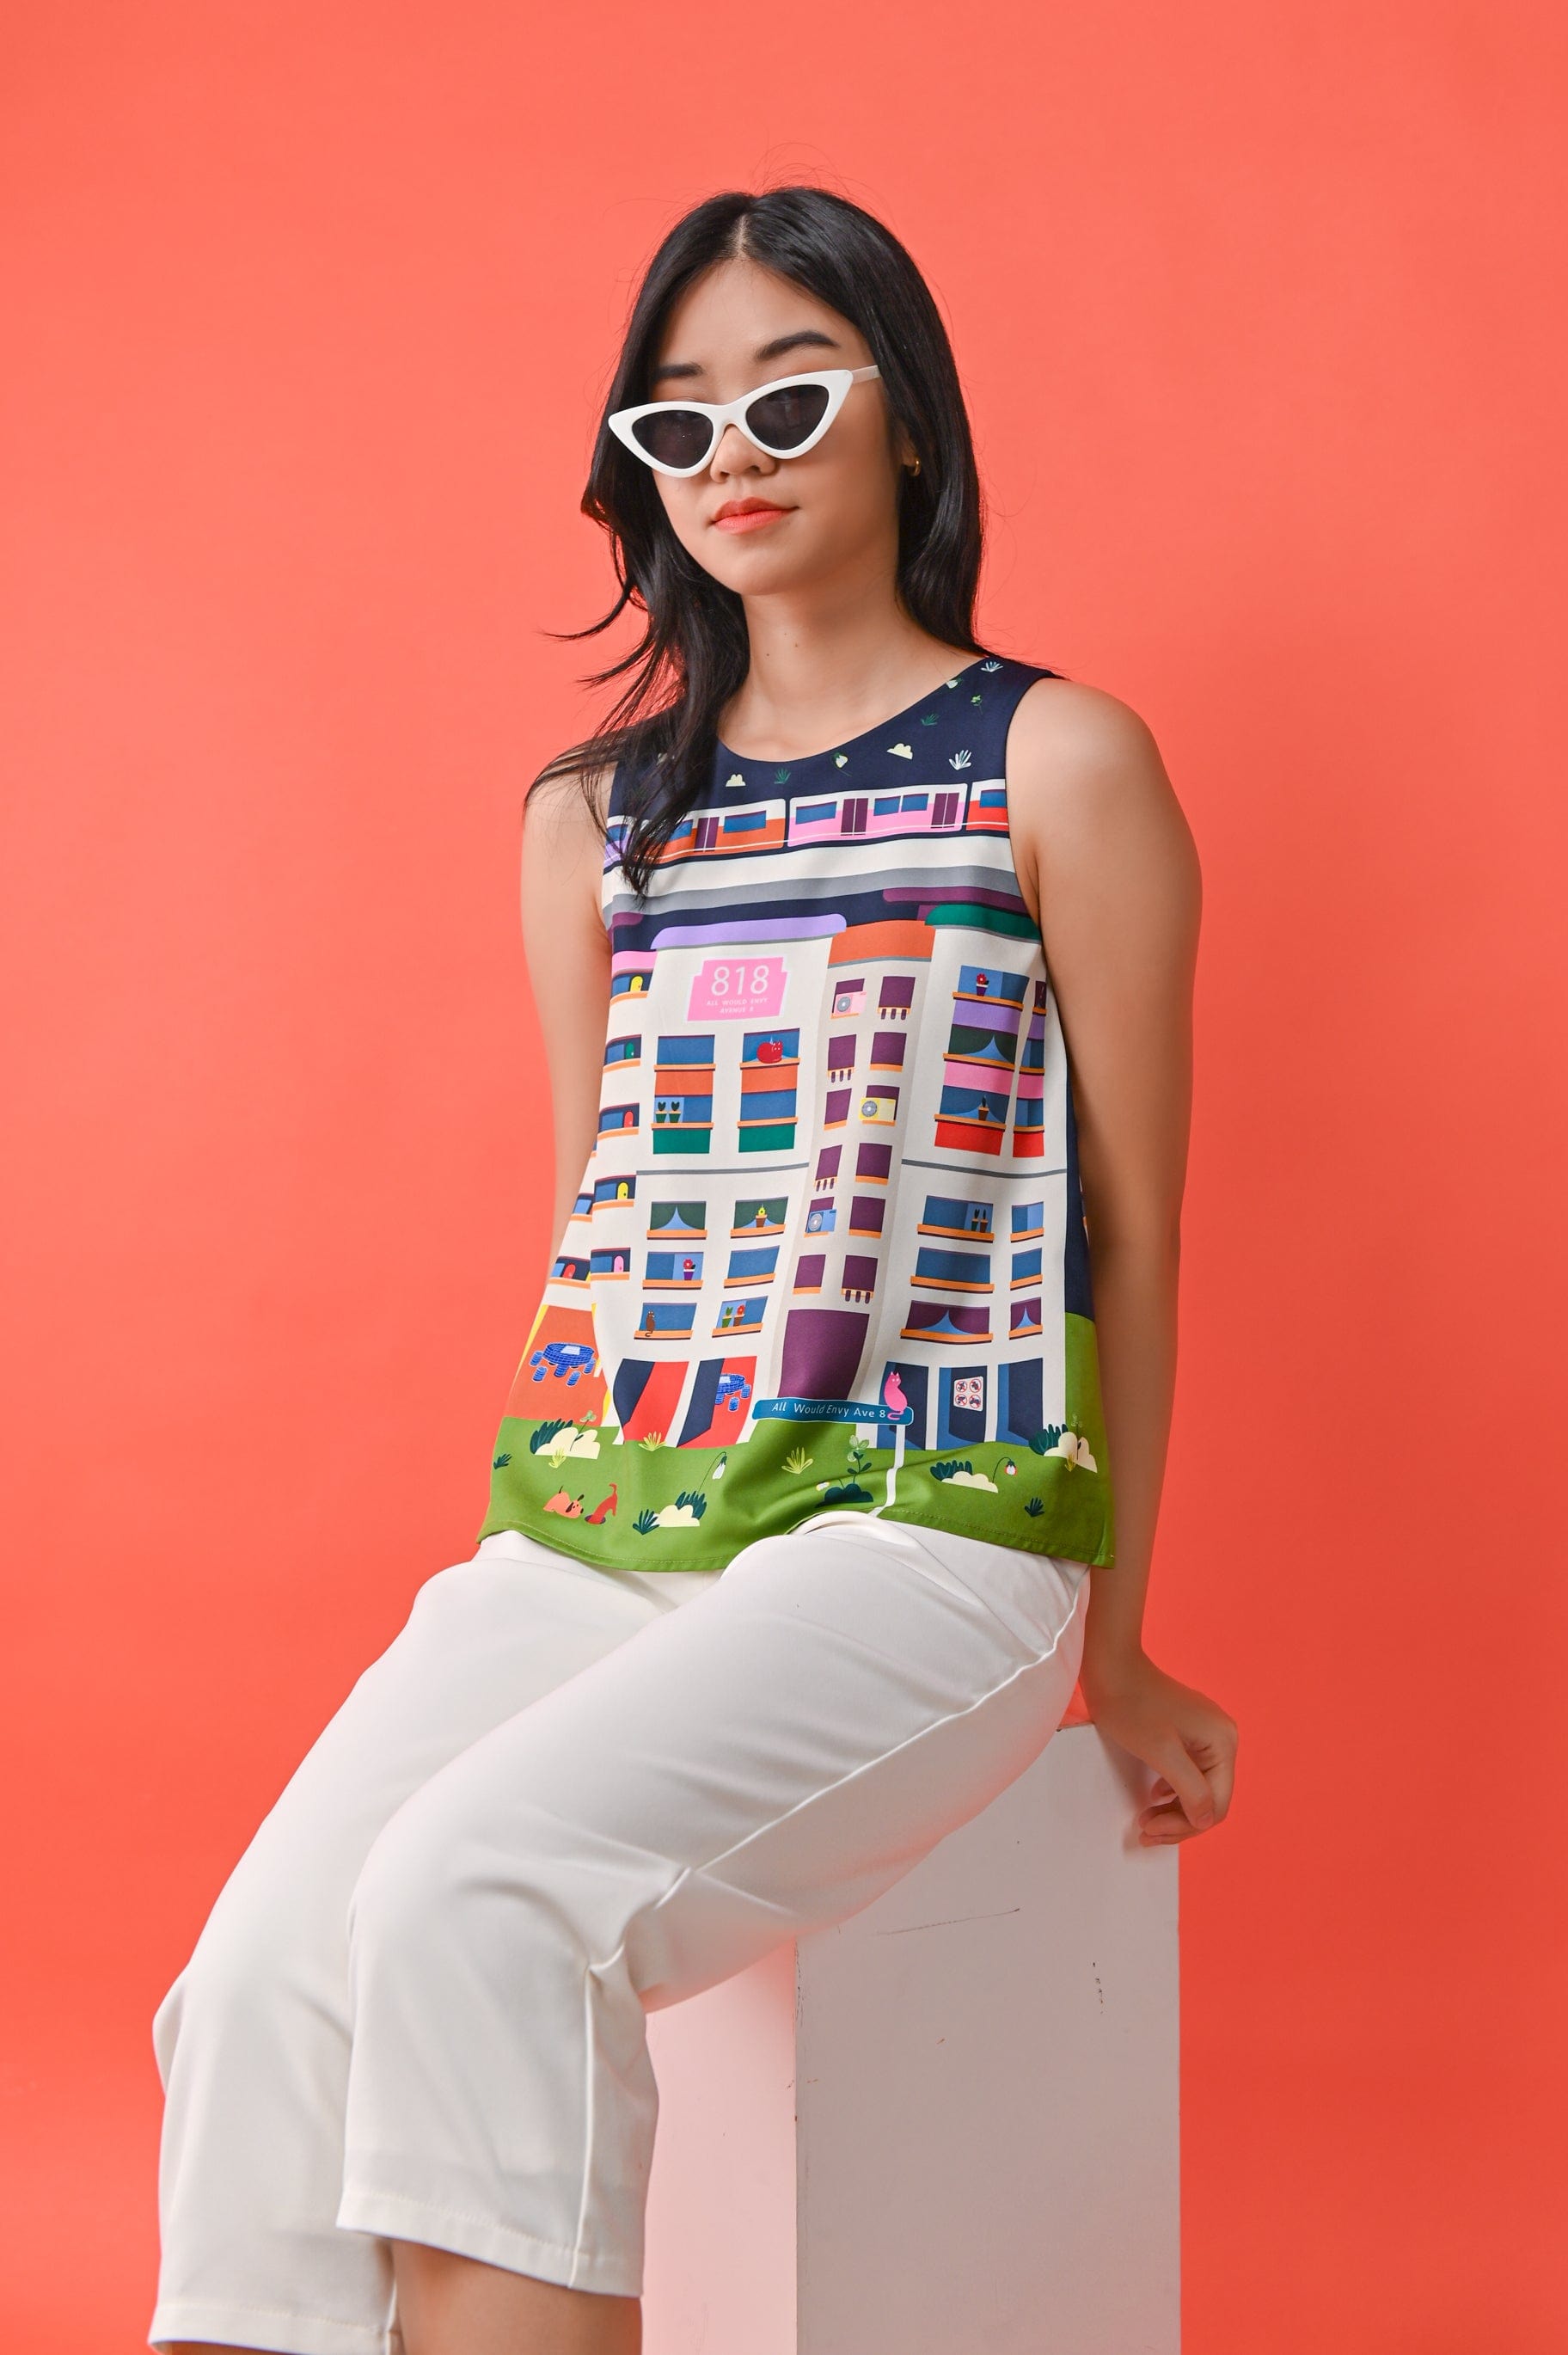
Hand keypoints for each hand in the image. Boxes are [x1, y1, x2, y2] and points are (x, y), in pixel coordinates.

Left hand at [1079, 1652, 1236, 1844]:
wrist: (1111, 1666)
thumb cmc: (1132, 1705)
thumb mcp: (1162, 1753)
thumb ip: (1190, 1790)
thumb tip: (1206, 1820)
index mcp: (1223, 1742)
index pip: (1217, 1804)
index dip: (1186, 1825)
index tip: (1151, 1831)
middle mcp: (1222, 1738)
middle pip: (1209, 1800)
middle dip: (1178, 1821)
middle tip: (1145, 1832)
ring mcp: (1206, 1736)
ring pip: (1198, 1790)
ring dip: (1173, 1811)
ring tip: (1145, 1822)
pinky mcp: (1188, 1734)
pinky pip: (1188, 1774)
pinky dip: (1171, 1793)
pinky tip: (1154, 1799)